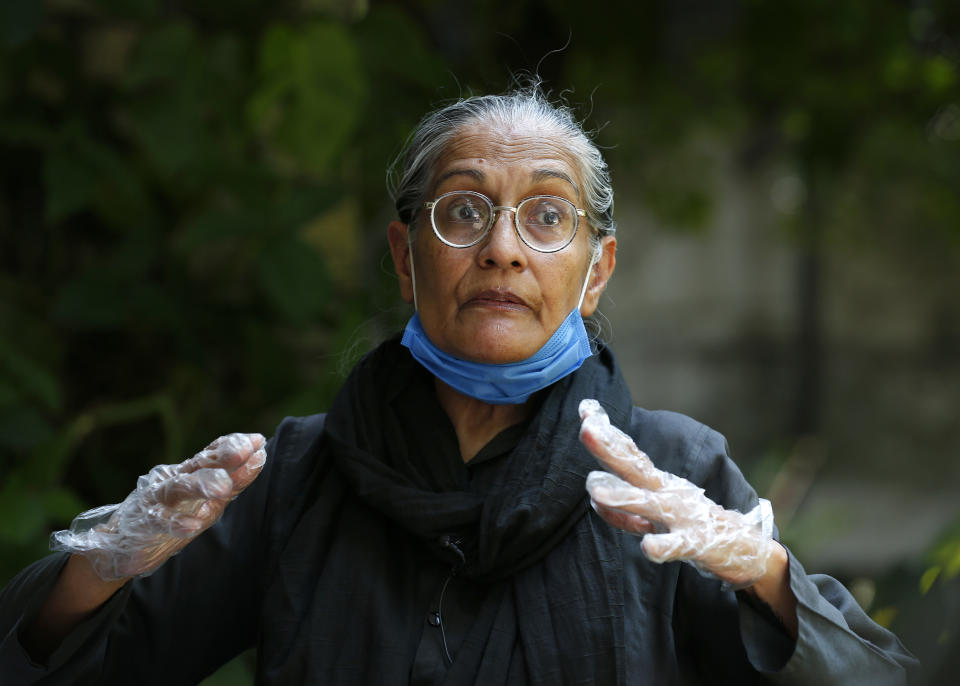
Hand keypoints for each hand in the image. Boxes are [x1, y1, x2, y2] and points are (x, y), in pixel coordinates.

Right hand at [50, 433, 265, 580]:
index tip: (258, 441)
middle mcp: (175, 479)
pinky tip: (194, 526)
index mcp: (191, 472)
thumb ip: (233, 480)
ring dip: (202, 485)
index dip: (234, 445)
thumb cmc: (173, 515)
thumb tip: (261, 453)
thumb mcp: (208, 499)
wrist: (121, 543)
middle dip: (222, 457)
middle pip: (199, 464)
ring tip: (223, 488)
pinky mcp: (145, 522)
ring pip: (180, 486)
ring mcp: (158, 499)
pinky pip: (160, 520)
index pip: (213, 453)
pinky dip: (177, 522)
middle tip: (244, 453)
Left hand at [578, 400, 774, 587]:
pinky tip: (648, 547)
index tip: (584, 408)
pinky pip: (676, 545)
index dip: (605, 433)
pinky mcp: (695, 542)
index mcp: (655, 483)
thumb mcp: (653, 516)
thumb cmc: (691, 526)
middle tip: (585, 429)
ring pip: (648, 505)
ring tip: (595, 492)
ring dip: (622, 498)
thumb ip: (622, 509)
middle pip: (632, 468)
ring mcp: (680, 516)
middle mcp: (665, 493)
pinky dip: (662, 546)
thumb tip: (593, 494)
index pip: (627, 454)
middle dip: (608, 450)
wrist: (745, 548)